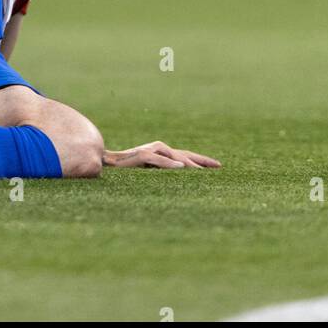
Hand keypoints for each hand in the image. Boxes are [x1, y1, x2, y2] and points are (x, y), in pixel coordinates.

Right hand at [102, 140, 220, 168]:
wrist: (109, 162)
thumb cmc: (130, 170)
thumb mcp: (151, 173)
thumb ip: (165, 172)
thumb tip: (182, 179)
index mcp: (163, 152)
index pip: (187, 156)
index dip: (202, 160)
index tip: (218, 166)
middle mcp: (160, 148)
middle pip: (185, 155)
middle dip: (202, 161)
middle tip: (218, 167)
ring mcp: (152, 150)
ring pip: (175, 157)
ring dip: (189, 165)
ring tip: (203, 172)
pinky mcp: (142, 155)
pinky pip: (160, 161)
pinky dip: (170, 164)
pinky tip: (180, 168)